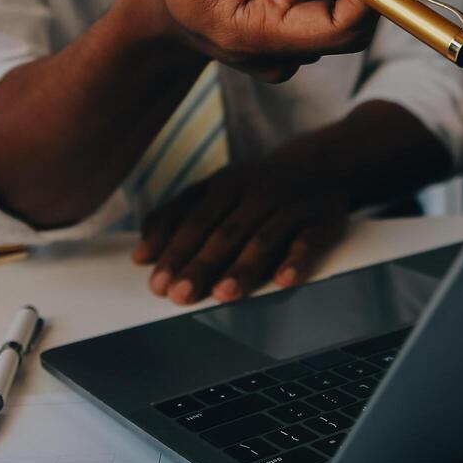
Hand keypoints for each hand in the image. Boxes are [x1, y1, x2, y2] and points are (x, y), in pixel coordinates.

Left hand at [132, 160, 349, 305]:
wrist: (320, 167)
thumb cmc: (254, 189)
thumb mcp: (214, 192)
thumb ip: (175, 217)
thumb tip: (140, 256)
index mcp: (226, 184)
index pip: (194, 220)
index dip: (174, 252)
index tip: (158, 284)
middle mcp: (257, 191)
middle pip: (225, 233)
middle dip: (201, 265)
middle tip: (180, 295)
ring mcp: (291, 205)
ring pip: (263, 239)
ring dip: (243, 267)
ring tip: (223, 294)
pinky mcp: (322, 220)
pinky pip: (309, 242)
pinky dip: (297, 261)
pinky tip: (284, 281)